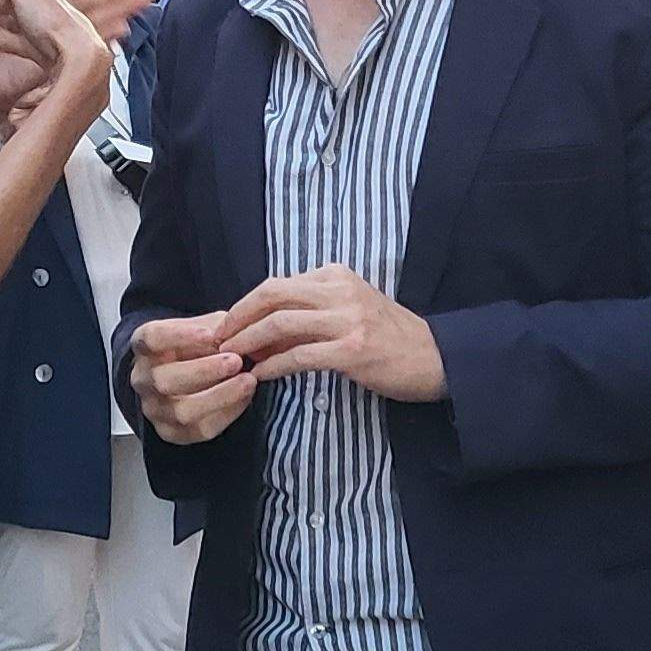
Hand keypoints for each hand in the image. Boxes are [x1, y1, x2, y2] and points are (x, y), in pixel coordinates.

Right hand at [129, 313, 256, 442]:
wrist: (192, 372)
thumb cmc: (198, 346)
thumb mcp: (205, 326)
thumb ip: (217, 328)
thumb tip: (234, 338)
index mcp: (144, 346)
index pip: (152, 339)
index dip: (180, 336)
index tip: (210, 334)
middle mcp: (143, 379)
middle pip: (164, 380)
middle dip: (204, 371)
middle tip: (236, 361)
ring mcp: (155, 408)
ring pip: (182, 411)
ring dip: (220, 396)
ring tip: (248, 381)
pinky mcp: (172, 432)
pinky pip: (200, 430)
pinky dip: (227, 413)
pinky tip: (244, 397)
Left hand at [217, 265, 445, 402]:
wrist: (433, 358)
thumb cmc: (387, 338)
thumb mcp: (347, 312)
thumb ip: (308, 315)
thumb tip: (259, 330)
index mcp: (336, 275)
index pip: (277, 284)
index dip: (245, 305)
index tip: (225, 325)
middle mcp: (340, 290)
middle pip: (272, 294)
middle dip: (237, 317)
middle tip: (217, 340)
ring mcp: (347, 319)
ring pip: (280, 322)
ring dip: (248, 342)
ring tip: (231, 359)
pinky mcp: (352, 350)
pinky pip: (299, 355)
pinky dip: (273, 365)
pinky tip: (260, 375)